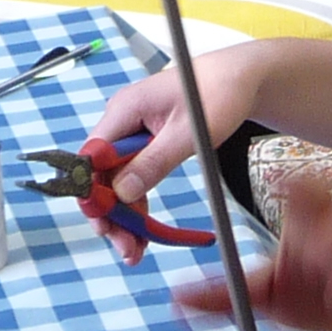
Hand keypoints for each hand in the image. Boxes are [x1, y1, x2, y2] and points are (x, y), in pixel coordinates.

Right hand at [82, 51, 265, 261]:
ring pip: (117, 182)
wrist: (240, 78)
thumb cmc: (217, 94)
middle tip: (126, 249)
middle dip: (110, 214)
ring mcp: (133, 134)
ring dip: (125, 216)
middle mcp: (121, 121)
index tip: (105, 226)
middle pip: (102, 175)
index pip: (92, 158)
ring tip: (135, 252)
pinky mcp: (146, 144)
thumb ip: (155, 161)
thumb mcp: (188, 133)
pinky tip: (144, 232)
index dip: (94, 194)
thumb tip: (122, 193)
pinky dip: (138, 204)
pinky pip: (134, 178)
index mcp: (123, 110)